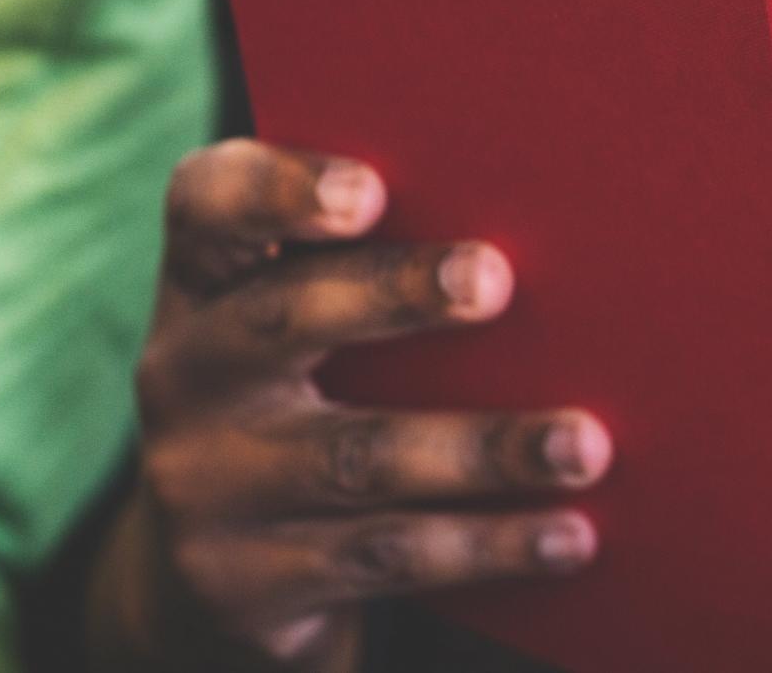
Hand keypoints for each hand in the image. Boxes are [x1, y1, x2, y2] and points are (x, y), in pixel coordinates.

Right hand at [84, 139, 611, 672]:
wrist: (222, 564)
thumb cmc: (314, 384)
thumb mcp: (310, 317)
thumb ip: (380, 258)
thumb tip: (560, 214)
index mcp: (205, 282)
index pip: (207, 206)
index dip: (277, 190)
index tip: (368, 190)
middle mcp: (188, 375)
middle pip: (285, 318)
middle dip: (393, 293)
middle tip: (494, 279)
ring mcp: (209, 484)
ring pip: (356, 458)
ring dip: (483, 449)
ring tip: (583, 445)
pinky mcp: (248, 582)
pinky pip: (387, 556)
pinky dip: (489, 544)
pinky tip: (570, 534)